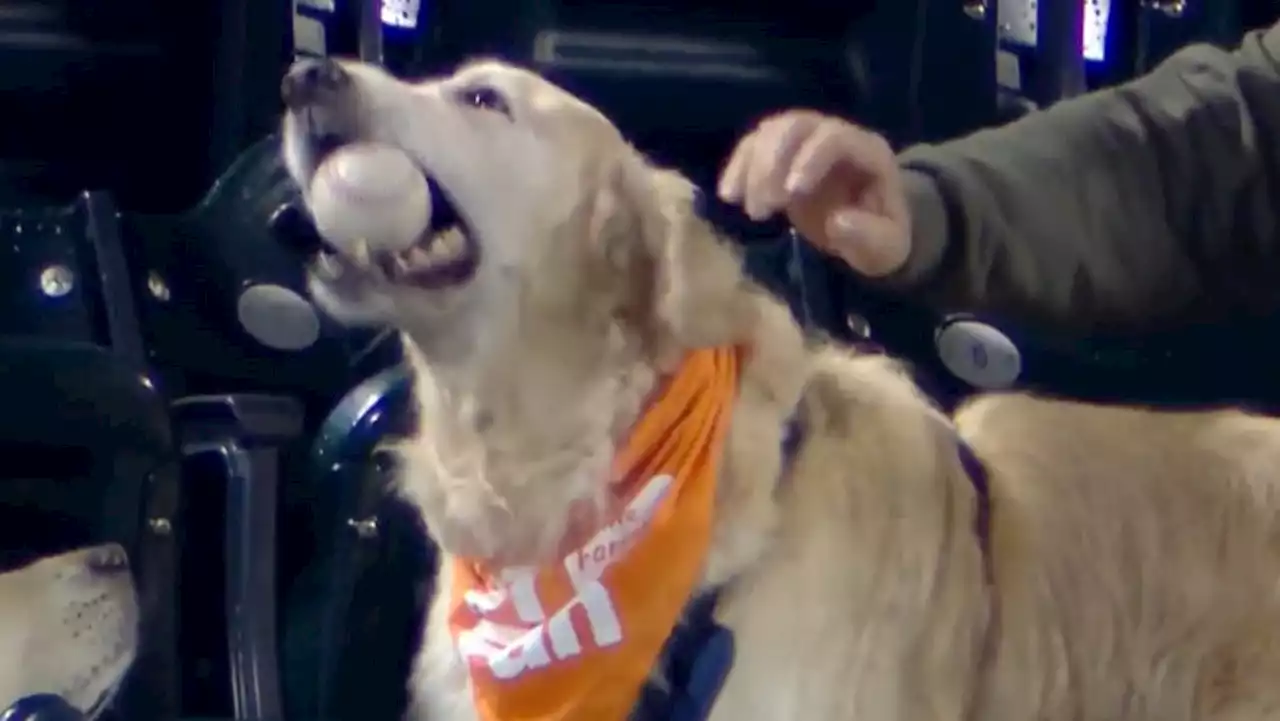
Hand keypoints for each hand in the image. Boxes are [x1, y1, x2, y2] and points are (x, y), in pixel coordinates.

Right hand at [717, 110, 910, 277]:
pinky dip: (738, 167)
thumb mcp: (886, 248)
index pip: (834, 137)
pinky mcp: (784, 153)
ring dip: (751, 167)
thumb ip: (869, 237)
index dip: (807, 159)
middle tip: (762, 211)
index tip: (789, 196)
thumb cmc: (881, 237)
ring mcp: (807, 140)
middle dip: (771, 163)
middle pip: (796, 125)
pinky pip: (755, 145)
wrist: (871, 231)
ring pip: (771, 131)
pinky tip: (730, 196)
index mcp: (867, 150)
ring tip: (751, 211)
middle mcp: (836, 134)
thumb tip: (838, 221)